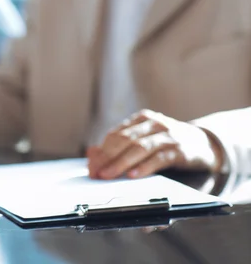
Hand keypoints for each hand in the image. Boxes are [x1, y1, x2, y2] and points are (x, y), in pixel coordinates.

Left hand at [87, 110, 223, 179]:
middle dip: (107, 158)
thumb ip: (118, 147)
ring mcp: (168, 136)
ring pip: (139, 148)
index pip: (115, 135)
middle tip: (95, 173)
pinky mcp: (181, 150)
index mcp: (142, 119)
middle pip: (125, 140)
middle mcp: (154, 124)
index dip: (101, 151)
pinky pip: (159, 158)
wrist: (204, 144)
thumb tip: (90, 153)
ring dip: (121, 163)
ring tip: (108, 175)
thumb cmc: (167, 143)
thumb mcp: (143, 141)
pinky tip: (133, 175)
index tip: (90, 166)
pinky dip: (144, 167)